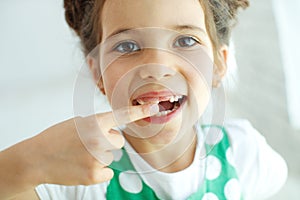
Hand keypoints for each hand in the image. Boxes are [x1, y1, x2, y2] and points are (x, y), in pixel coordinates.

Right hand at [29, 103, 158, 185]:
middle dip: (108, 143)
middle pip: (119, 142)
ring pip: (112, 157)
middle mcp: (98, 138)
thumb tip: (114, 132)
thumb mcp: (78, 122)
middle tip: (88, 144)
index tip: (154, 108)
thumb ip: (98, 124)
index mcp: (94, 122)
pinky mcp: (94, 175)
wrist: (36, 158)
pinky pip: (108, 172)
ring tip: (81, 155)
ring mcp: (97, 158)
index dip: (140, 111)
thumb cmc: (56, 138)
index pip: (122, 115)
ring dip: (101, 156)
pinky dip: (98, 171)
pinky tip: (83, 166)